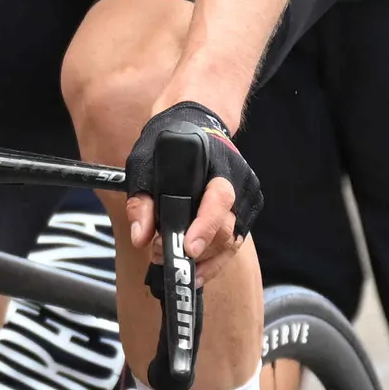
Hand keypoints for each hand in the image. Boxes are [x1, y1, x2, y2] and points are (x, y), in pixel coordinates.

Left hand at [119, 100, 259, 279]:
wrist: (197, 122)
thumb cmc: (170, 144)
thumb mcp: (145, 164)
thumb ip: (141, 201)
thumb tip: (140, 237)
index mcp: (217, 165)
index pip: (219, 201)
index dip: (204, 228)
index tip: (188, 248)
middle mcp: (240, 182)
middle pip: (225, 230)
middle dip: (195, 250)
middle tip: (160, 254)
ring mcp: (248, 198)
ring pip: (231, 242)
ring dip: (202, 259)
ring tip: (171, 260)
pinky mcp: (248, 211)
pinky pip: (234, 243)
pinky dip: (214, 259)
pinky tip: (195, 266)